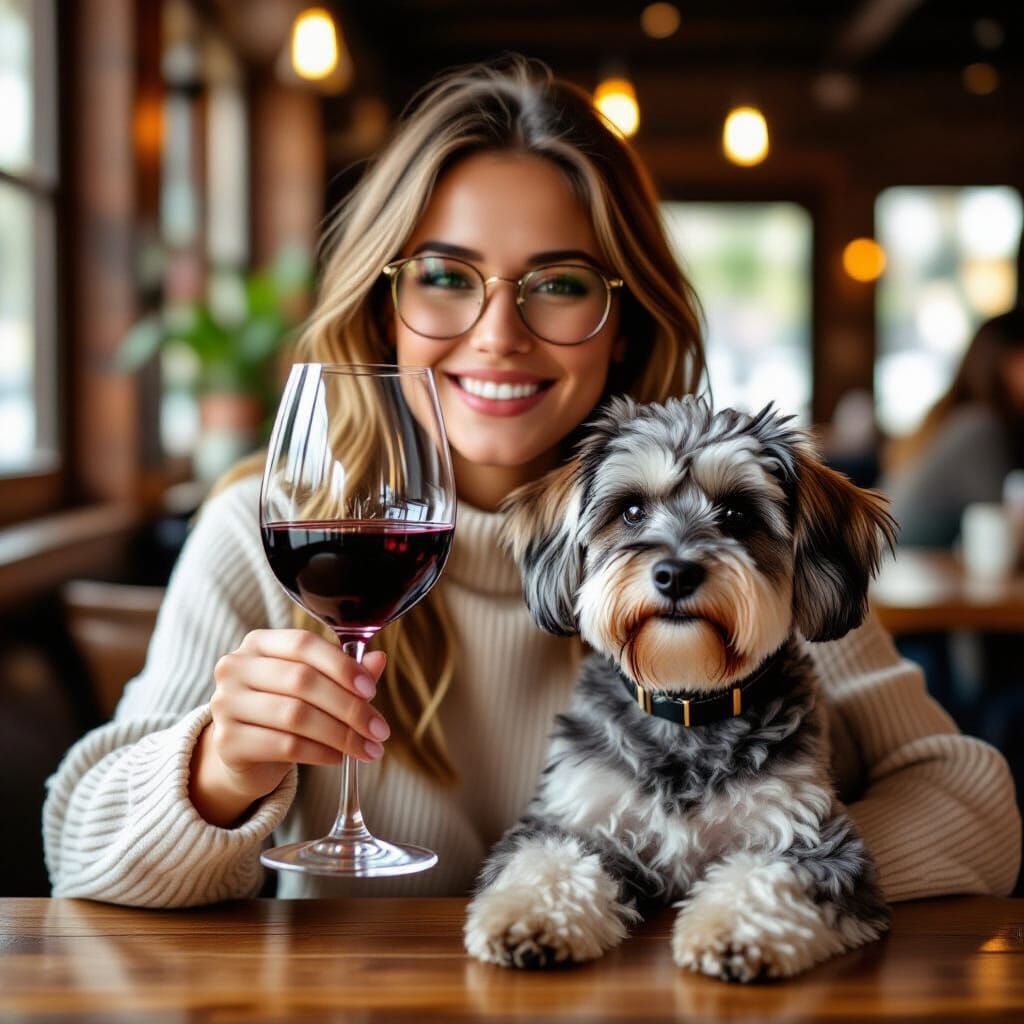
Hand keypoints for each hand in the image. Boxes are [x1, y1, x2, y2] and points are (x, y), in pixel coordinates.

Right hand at [192, 629, 389, 818]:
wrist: (244, 754)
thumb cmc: (283, 710)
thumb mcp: (314, 686)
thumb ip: (344, 671)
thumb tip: (378, 659)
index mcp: (259, 642)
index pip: (303, 643)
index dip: (341, 665)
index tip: (371, 689)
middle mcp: (235, 667)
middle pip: (302, 681)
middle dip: (349, 707)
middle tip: (379, 730)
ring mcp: (225, 703)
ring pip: (295, 715)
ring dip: (341, 735)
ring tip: (367, 749)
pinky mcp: (226, 741)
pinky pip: (284, 745)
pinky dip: (319, 752)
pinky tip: (337, 757)